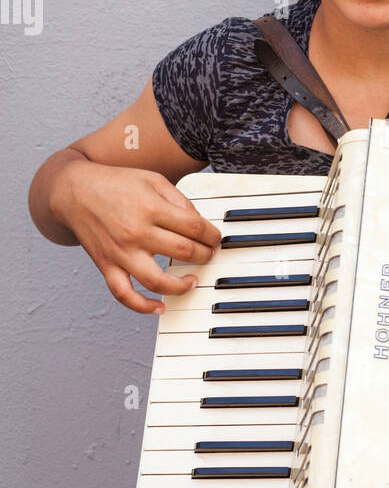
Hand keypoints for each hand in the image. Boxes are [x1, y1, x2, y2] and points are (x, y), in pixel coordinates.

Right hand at [50, 158, 222, 314]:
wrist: (74, 192)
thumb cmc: (116, 183)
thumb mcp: (153, 180)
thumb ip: (179, 200)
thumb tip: (200, 224)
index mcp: (151, 208)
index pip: (194, 227)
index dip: (212, 235)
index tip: (216, 238)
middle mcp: (136, 232)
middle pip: (183, 252)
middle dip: (204, 255)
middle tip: (208, 254)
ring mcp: (120, 253)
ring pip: (157, 281)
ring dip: (182, 286)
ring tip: (192, 281)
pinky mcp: (106, 266)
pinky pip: (124, 295)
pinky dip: (143, 306)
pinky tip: (160, 307)